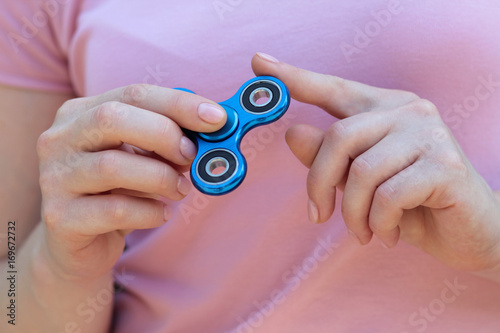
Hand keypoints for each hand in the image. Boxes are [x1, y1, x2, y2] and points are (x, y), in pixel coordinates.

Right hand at [36, 84, 226, 280]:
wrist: (76, 243)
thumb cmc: (115, 192)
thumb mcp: (138, 158)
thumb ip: (165, 140)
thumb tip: (213, 129)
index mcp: (80, 113)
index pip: (133, 94)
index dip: (180, 104)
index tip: (217, 118)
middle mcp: (59, 140)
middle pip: (113, 119)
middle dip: (164, 135)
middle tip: (191, 157)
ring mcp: (55, 178)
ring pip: (113, 166)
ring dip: (161, 177)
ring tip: (180, 189)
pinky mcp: (60, 217)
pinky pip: (114, 210)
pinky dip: (150, 211)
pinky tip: (161, 213)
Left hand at [252, 53, 499, 271]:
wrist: (473, 233)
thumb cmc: (414, 204)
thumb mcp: (361, 181)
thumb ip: (329, 156)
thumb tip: (292, 133)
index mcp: (386, 108)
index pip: (334, 88)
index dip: (295, 78)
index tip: (259, 63)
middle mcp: (409, 111)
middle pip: (338, 138)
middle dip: (318, 184)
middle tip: (318, 216)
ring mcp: (430, 135)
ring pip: (361, 172)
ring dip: (353, 214)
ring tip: (363, 232)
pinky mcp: (445, 165)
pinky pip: (388, 197)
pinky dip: (379, 223)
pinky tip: (389, 234)